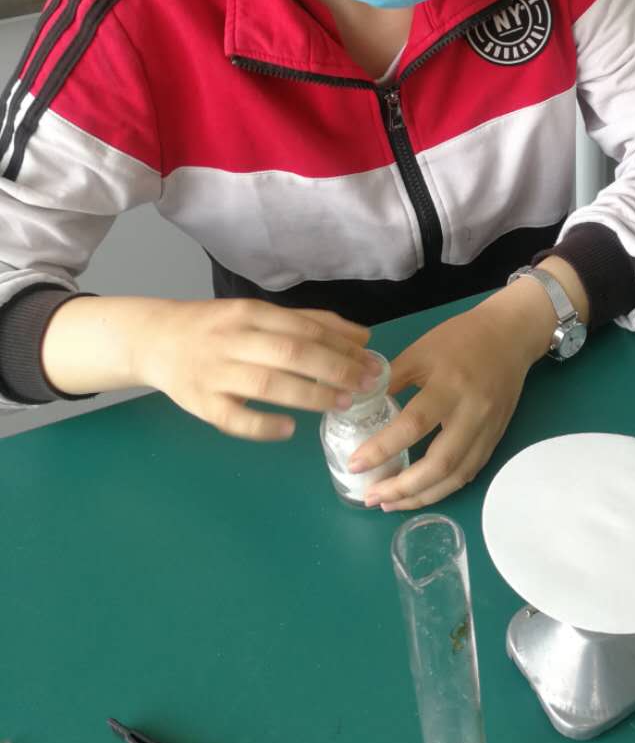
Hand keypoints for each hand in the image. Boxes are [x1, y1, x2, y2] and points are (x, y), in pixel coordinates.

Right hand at [135, 299, 380, 440]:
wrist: (153, 338)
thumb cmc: (216, 327)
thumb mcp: (257, 314)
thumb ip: (307, 323)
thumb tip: (361, 337)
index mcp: (250, 313)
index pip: (303, 328)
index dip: (342, 345)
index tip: (372, 360)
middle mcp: (233, 339)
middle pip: (290, 352)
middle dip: (335, 369)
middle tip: (366, 384)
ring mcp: (214, 372)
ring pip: (266, 383)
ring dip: (309, 395)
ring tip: (342, 403)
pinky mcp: (199, 403)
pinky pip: (232, 418)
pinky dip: (262, 425)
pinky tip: (289, 429)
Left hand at [348, 280, 560, 510]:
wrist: (510, 335)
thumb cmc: (461, 338)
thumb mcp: (420, 350)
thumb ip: (391, 380)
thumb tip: (358, 406)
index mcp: (450, 385)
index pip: (414, 425)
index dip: (382, 449)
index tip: (356, 464)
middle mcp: (473, 412)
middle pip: (439, 464)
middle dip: (403, 488)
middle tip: (371, 496)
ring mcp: (488, 429)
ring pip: (457, 476)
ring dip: (422, 496)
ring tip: (390, 502)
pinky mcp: (495, 438)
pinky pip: (469, 472)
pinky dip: (443, 488)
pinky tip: (421, 492)